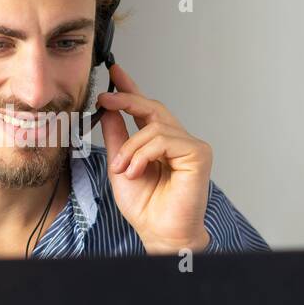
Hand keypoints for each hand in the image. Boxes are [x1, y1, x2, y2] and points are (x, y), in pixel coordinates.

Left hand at [95, 63, 212, 254]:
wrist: (158, 232)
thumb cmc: (145, 207)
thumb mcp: (120, 165)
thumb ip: (117, 137)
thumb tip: (107, 110)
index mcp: (160, 144)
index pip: (146, 109)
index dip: (131, 89)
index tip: (115, 72)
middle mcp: (178, 141)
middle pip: (152, 107)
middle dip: (126, 99)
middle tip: (105, 99)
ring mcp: (191, 146)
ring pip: (154, 126)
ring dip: (130, 147)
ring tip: (122, 169)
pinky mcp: (198, 155)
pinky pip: (164, 140)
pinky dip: (143, 154)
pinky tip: (136, 171)